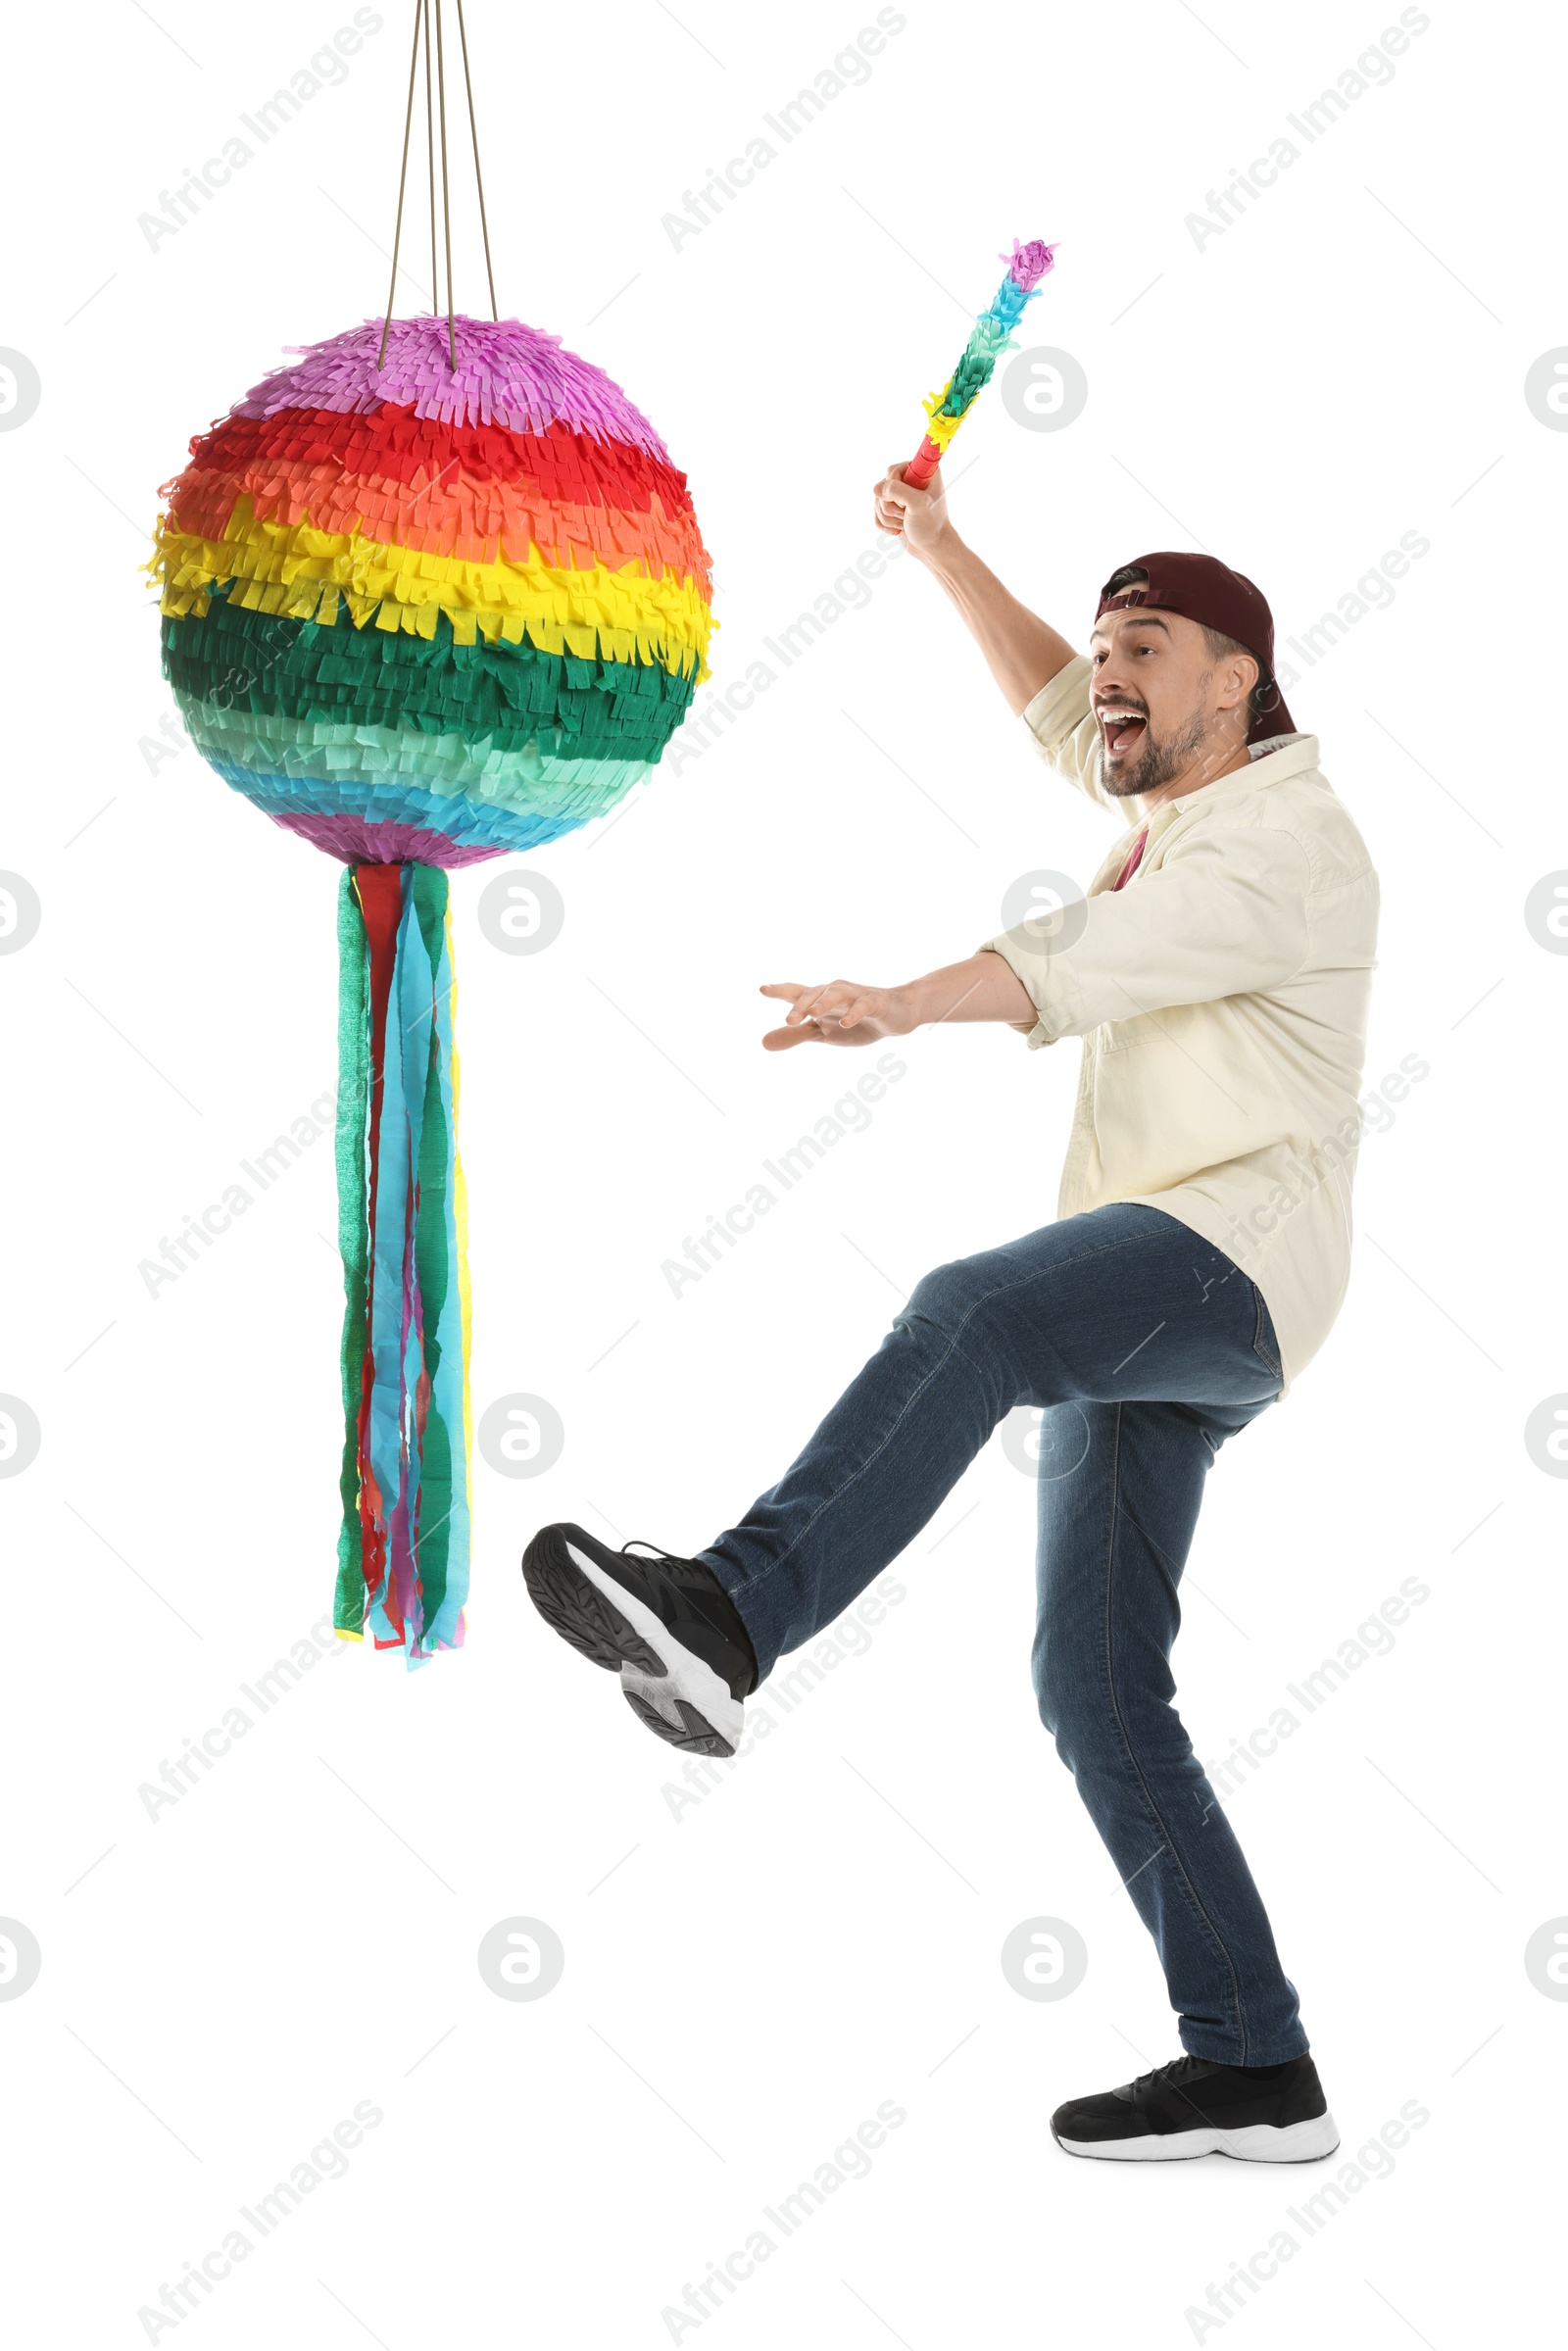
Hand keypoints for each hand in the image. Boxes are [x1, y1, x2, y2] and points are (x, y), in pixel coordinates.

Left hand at [760, 980, 916, 1050]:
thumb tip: (762, 1043)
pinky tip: (846, 1023)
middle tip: (788, 1021)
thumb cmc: (854, 1022)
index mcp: (819, 1000)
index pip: (797, 992)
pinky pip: (863, 1005)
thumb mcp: (821, 1033)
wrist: (896, 1016)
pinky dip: (854, 1012)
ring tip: (813, 1014)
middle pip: (814, 993)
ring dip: (824, 1002)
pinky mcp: (875, 1002)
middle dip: (800, 1006)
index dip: (780, 990)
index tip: (762, 989)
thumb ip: (794, 1035)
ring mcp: (855, 995)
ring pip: (837, 993)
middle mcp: (834, 993)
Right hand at [873, 460, 951, 562]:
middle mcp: (912, 479)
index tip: (905, 503)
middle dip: (890, 505)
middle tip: (906, 514)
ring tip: (905, 523)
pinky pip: (876, 511)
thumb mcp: (917, 505)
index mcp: (923, 472)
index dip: (894, 488)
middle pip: (883, 485)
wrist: (932, 548)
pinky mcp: (894, 507)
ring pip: (878, 500)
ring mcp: (902, 493)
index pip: (893, 470)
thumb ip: (897, 491)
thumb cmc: (930, 526)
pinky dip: (884, 523)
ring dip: (888, 517)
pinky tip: (899, 528)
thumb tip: (876, 488)